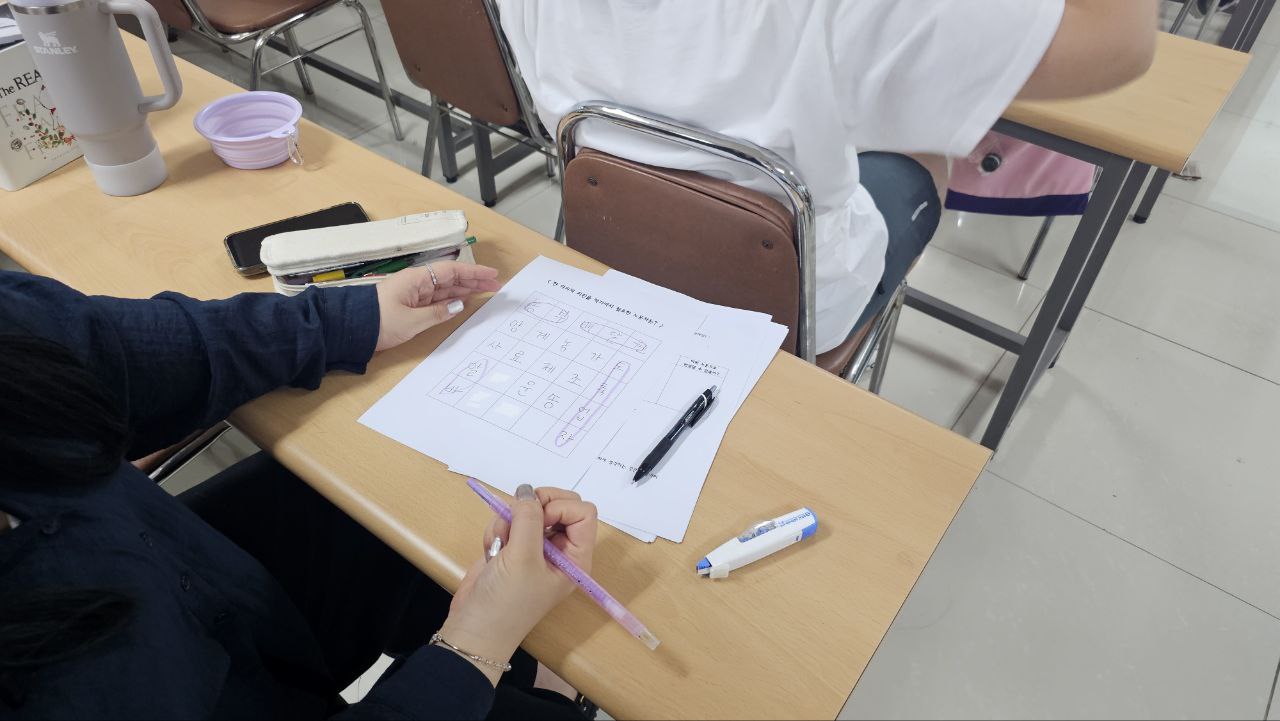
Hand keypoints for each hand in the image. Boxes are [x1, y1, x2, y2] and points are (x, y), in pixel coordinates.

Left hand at [374, 261, 501, 350]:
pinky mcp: (410, 305)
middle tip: (496, 284)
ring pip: (445, 288)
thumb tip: (458, 305)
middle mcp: (417, 283)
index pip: (451, 271)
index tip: (492, 274)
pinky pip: (437, 299)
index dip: (474, 272)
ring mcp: (414, 294)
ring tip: (486, 291)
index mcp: (417, 279)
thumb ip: (438, 313)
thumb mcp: (411, 321)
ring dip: (465, 289)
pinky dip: (452, 299)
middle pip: (451, 278)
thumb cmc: (377, 321)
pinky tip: (463, 301)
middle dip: (474, 280)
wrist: (350, 329)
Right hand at [438, 485, 597, 684]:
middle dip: (533, 507)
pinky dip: (497, 529)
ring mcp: (536, 547)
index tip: (538, 520)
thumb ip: (529, 519)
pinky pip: (509, 520)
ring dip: (509, 521)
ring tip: (499, 545)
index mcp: (575, 557)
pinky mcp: (513, 547)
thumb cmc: (507, 601)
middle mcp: (560, 549)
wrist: (473, 628)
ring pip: (529, 510)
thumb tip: (527, 490)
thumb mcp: (523, 558)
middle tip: (514, 521)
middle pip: (558, 504)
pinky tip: (491, 550)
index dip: (560, 507)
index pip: (583, 512)